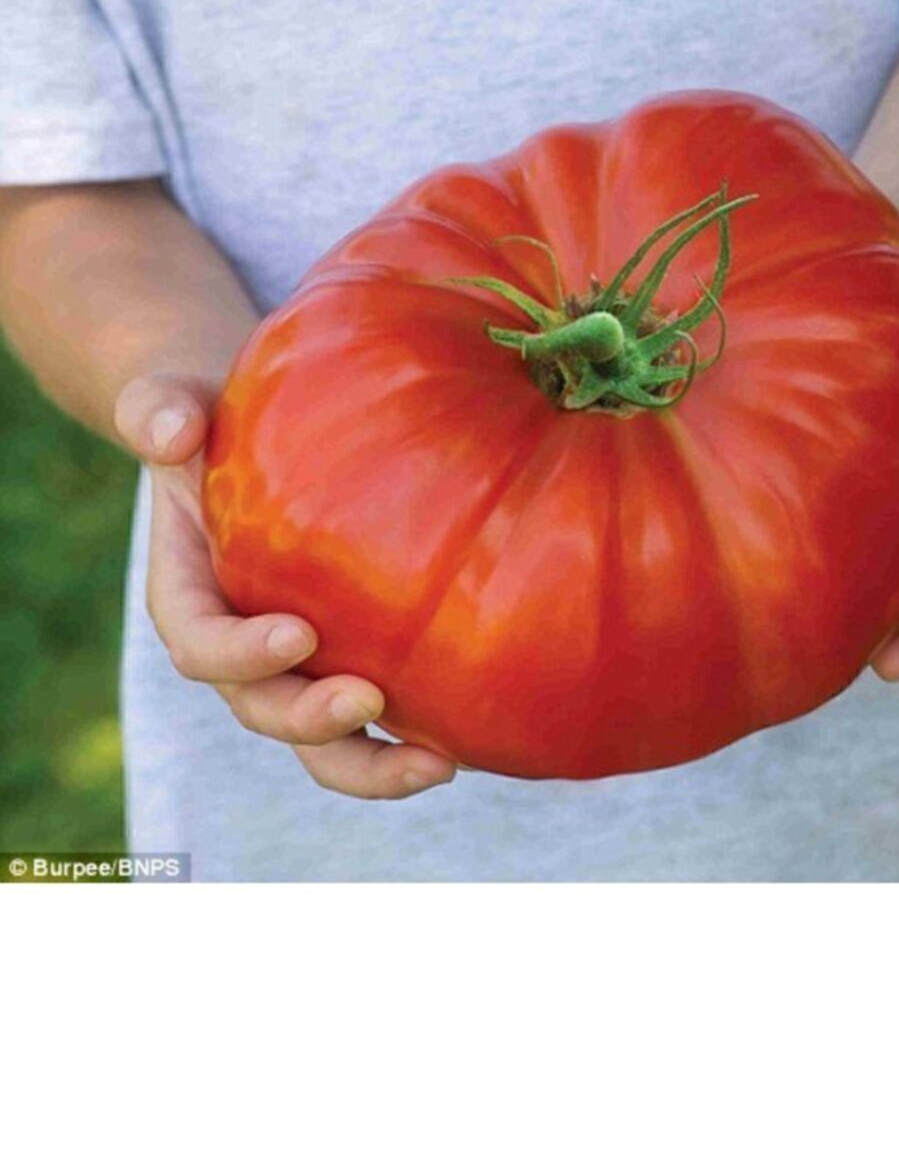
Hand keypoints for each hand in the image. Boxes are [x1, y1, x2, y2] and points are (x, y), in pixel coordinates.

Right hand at [113, 372, 456, 798]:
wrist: (250, 438)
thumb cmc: (211, 419)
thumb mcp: (174, 404)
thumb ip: (157, 411)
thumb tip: (170, 432)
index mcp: (189, 596)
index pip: (200, 644)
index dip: (240, 653)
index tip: (296, 633)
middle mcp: (240, 648)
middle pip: (264, 710)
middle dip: (311, 719)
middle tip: (366, 700)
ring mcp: (298, 667)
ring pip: (325, 744)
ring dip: (375, 764)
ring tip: (439, 763)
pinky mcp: (351, 662)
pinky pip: (378, 720)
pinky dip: (416, 739)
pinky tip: (471, 739)